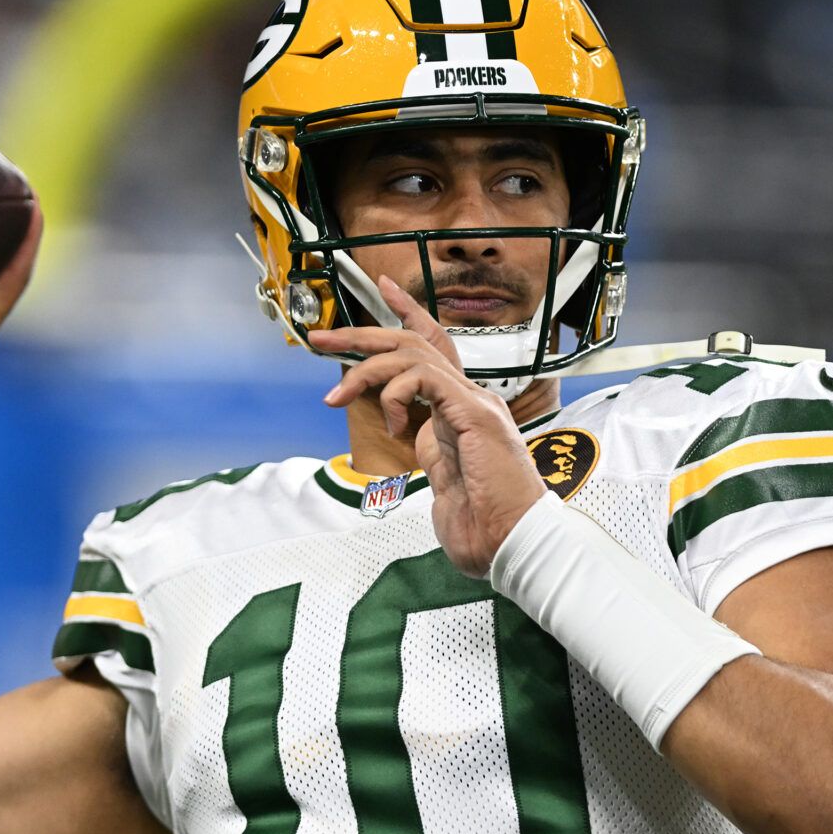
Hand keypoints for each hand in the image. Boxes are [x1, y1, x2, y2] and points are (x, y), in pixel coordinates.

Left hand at [311, 275, 544, 577]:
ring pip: (413, 354)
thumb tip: (414, 448)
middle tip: (320, 338)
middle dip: (362, 334)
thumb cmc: (484, 526)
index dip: (409, 315)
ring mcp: (474, 403)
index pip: (435, 349)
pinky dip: (397, 395)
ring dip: (365, 368)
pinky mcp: (473, 412)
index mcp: (462, 412)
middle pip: (415, 342)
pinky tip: (393, 426)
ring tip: (336, 396)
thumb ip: (430, 457)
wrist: (512, 544)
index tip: (382, 289)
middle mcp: (470, 399)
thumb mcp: (444, 483)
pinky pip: (423, 378)